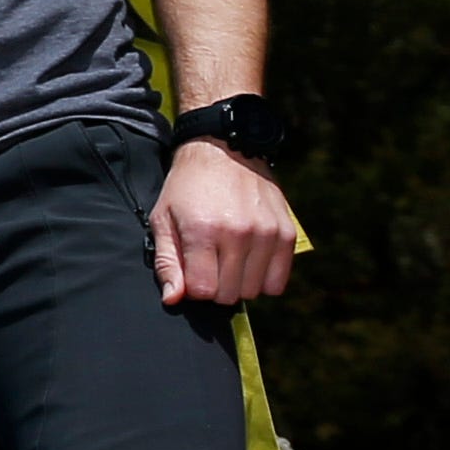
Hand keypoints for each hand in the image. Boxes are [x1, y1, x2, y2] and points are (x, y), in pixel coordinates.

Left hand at [153, 140, 298, 307]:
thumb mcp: (163, 219)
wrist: (225, 151)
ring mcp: (266, 233)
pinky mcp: (286, 233)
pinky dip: (264, 278)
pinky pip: (278, 282)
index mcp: (203, 231)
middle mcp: (238, 234)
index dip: (194, 288)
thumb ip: (167, 262)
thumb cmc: (188, 188)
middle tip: (211, 263)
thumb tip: (173, 299)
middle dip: (216, 287)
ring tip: (230, 258)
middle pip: (229, 295)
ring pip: (253, 291)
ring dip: (239, 282)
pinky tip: (251, 261)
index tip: (193, 272)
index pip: (203, 291)